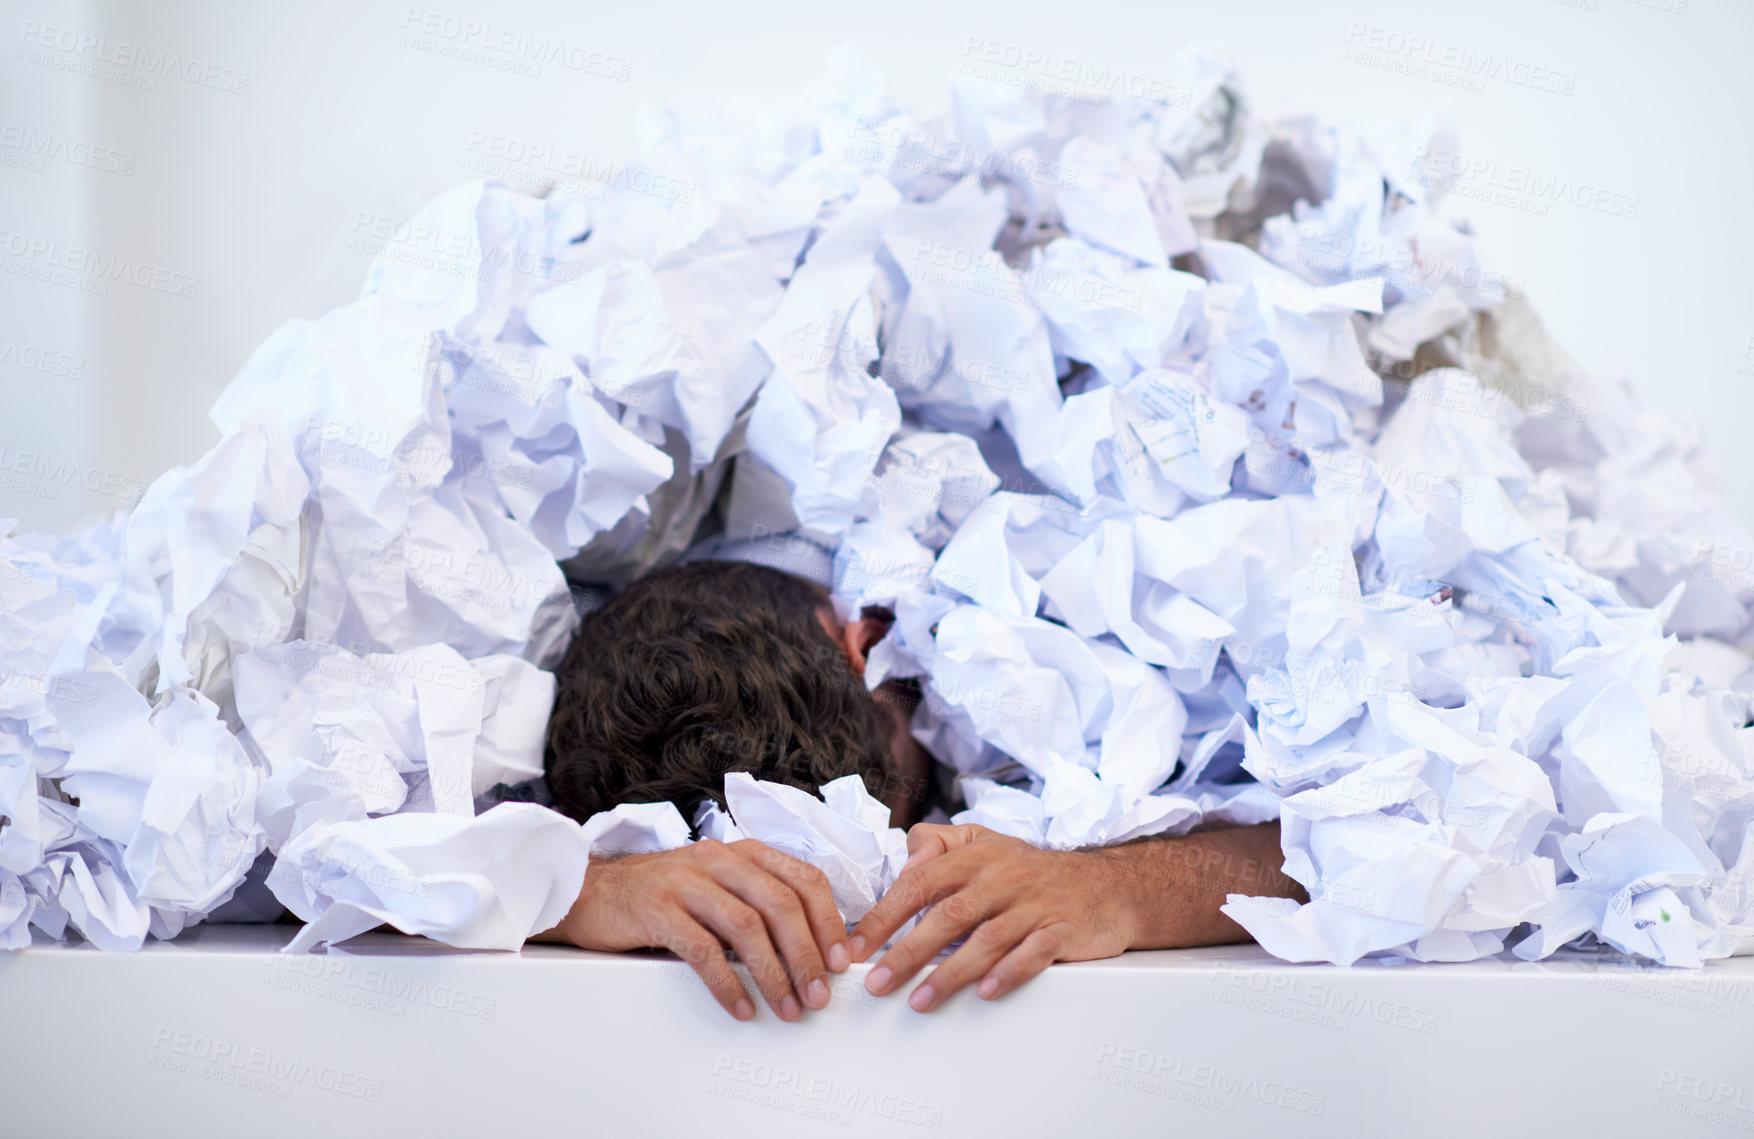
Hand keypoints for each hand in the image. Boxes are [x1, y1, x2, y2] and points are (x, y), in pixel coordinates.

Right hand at [536, 839, 850, 1021]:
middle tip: (819, 993)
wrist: (591, 890)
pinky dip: (727, 983)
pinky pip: (702, 949)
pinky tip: (740, 1006)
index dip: (829, 920)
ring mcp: (686, 881)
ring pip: (746, 926)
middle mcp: (718, 860)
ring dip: (774, 973)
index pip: (803, 878)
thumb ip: (756, 903)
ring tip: (787, 1007)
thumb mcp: (716, 886)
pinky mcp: (656, 908)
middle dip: (807, 954)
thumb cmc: (662, 895)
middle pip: (780, 904)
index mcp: (742, 853)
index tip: (842, 959)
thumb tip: (809, 949)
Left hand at [847, 823, 1136, 1012]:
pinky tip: (986, 993)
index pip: (919, 882)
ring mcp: (1033, 904)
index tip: (856, 948)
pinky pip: (1034, 952)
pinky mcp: (1062, 930)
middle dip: (907, 952)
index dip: (884, 916)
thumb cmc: (1032, 870)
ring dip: (950, 973)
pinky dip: (1009, 972)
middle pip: (947, 915)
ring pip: (986, 939)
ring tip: (919, 1001)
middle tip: (876, 983)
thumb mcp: (984, 842)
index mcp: (975, 856)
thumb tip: (903, 861)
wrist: (1107, 884)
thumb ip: (938, 844)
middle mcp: (1002, 877)